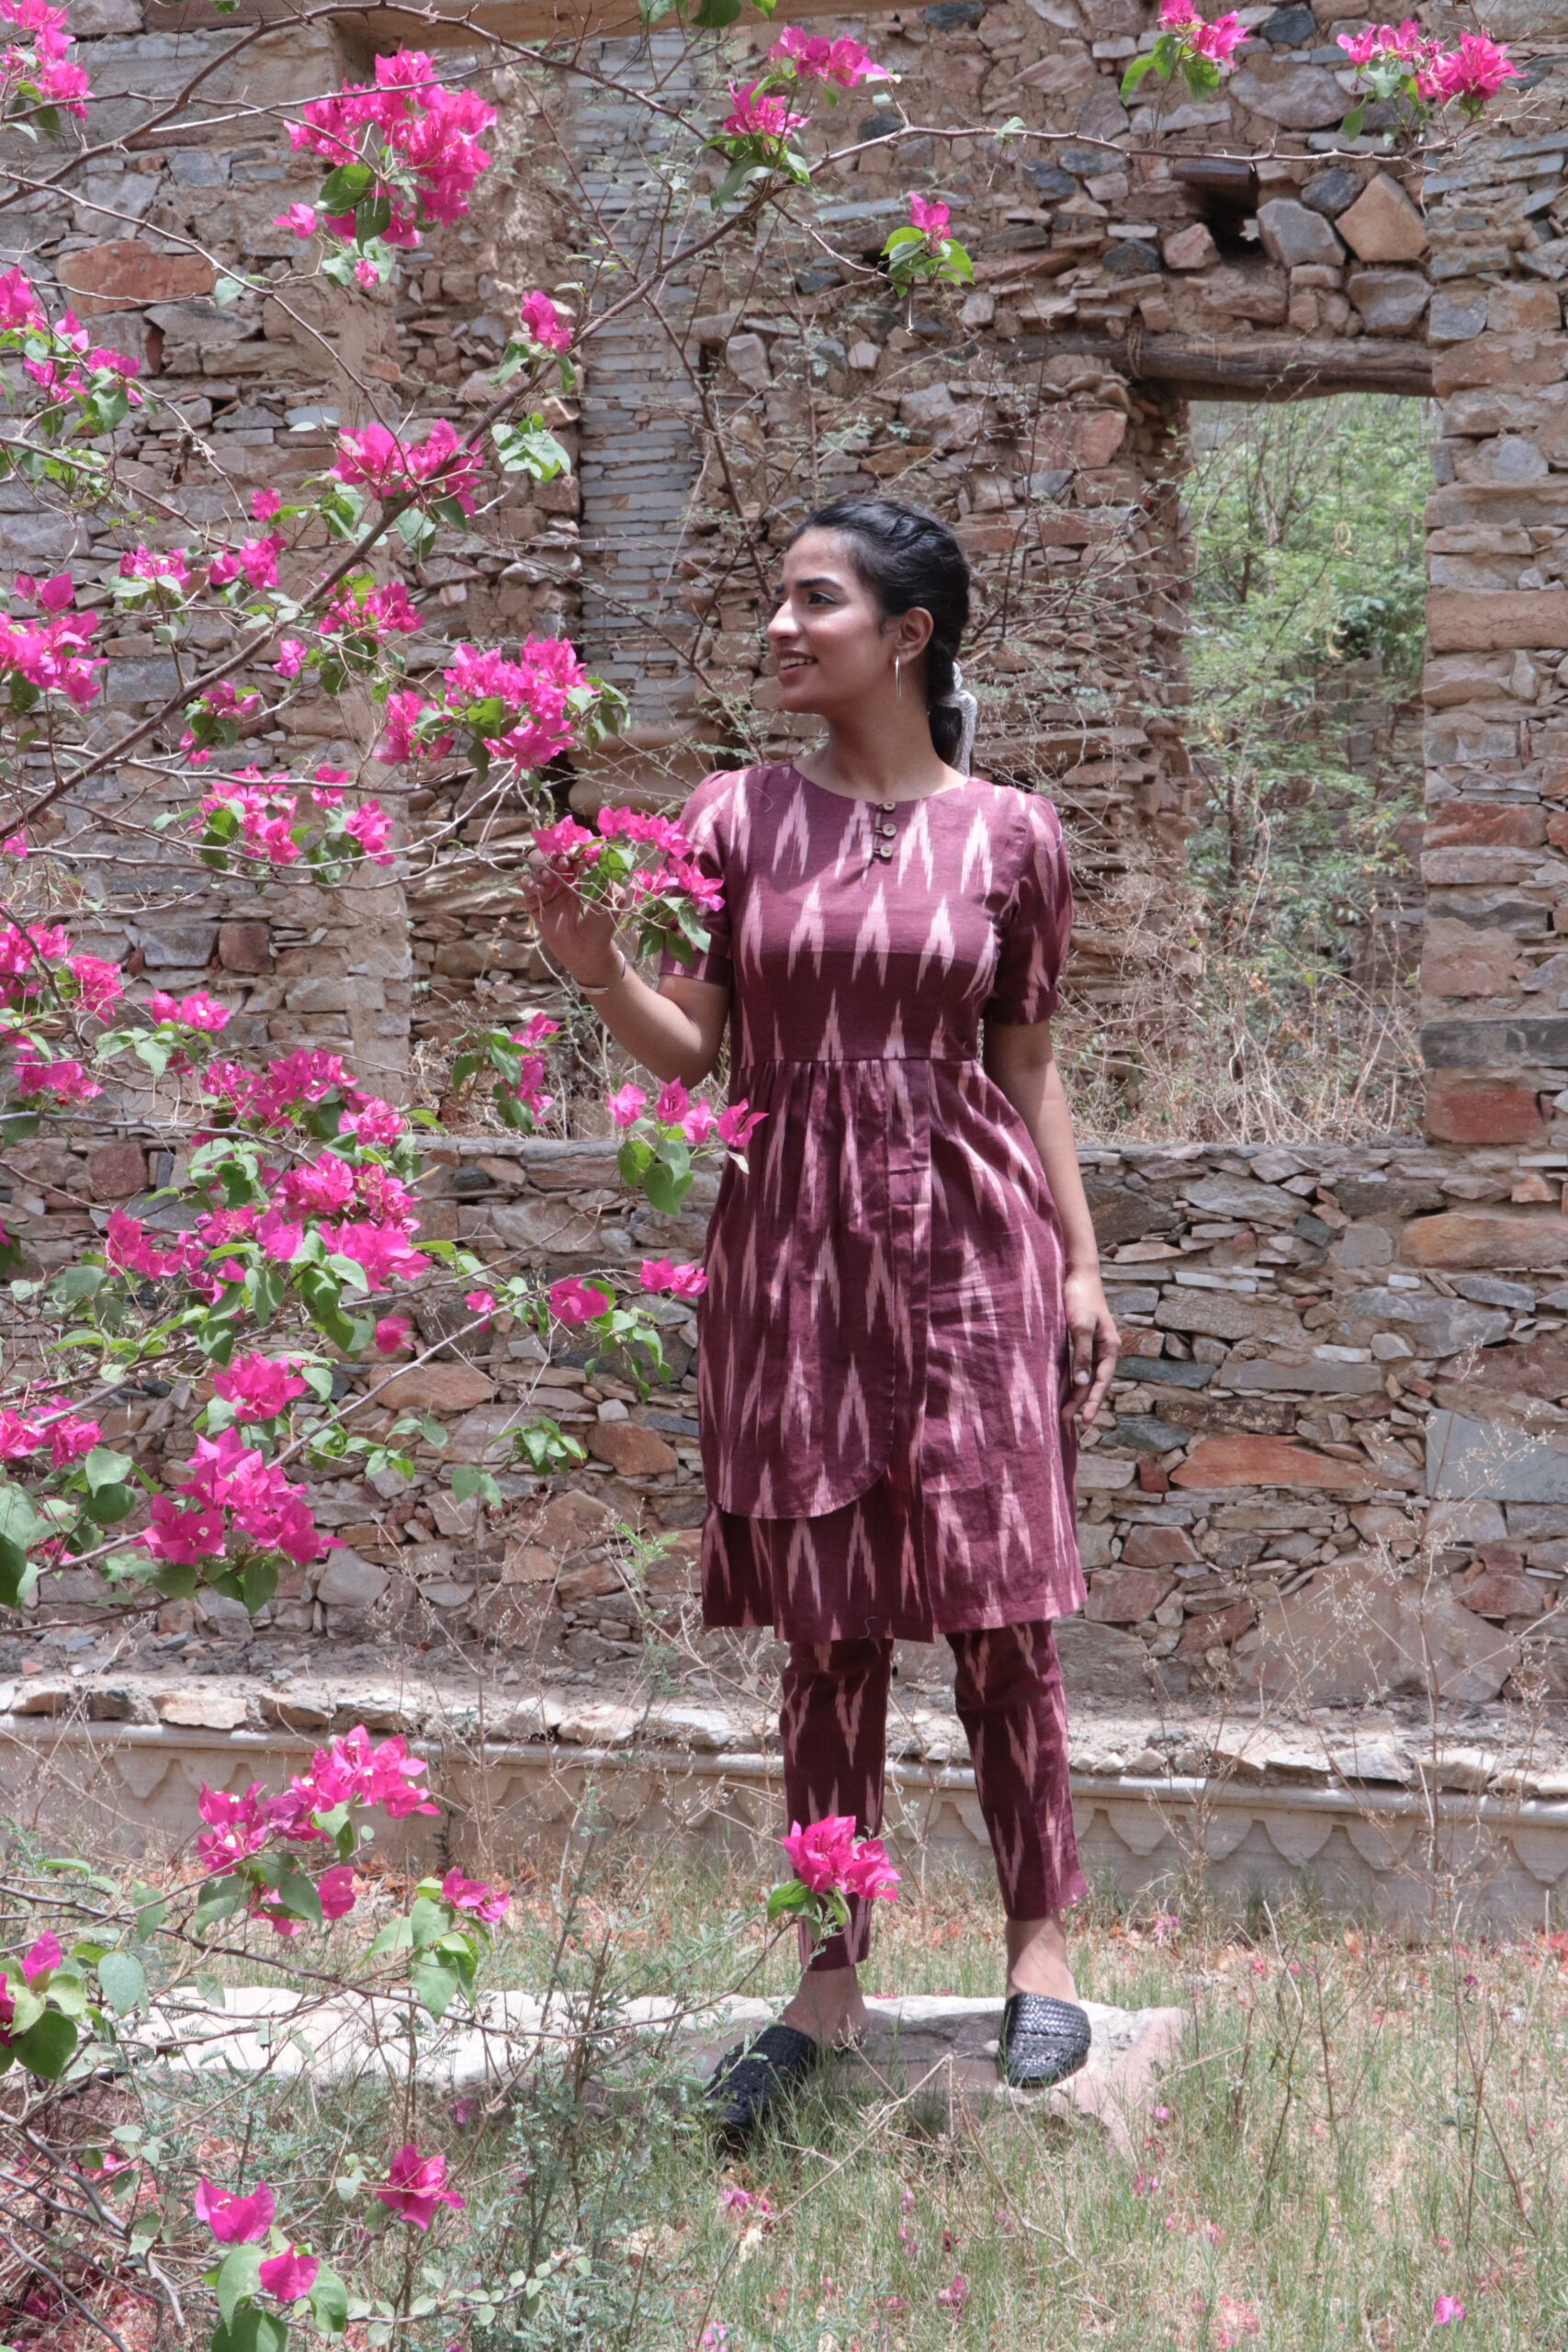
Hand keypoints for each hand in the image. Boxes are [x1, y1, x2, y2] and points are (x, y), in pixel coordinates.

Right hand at [518, 853, 620, 988]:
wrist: (588, 950)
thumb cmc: (601, 925)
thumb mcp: (612, 898)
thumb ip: (604, 877)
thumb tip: (589, 860)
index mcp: (581, 875)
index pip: (572, 854)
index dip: (572, 850)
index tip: (575, 854)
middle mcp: (563, 879)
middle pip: (552, 856)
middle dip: (555, 855)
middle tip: (563, 863)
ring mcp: (548, 890)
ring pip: (537, 866)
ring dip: (541, 866)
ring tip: (548, 877)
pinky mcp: (535, 902)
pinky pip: (527, 885)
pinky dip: (530, 881)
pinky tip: (540, 889)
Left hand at [1062, 1267, 1118, 1428]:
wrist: (1077, 1274)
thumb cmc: (1080, 1298)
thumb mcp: (1080, 1326)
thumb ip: (1081, 1355)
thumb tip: (1082, 1383)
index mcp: (1110, 1347)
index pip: (1101, 1381)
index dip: (1092, 1401)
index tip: (1085, 1420)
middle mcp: (1104, 1349)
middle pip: (1093, 1382)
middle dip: (1081, 1402)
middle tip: (1066, 1421)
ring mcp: (1093, 1345)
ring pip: (1085, 1376)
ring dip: (1075, 1394)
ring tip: (1063, 1412)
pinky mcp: (1081, 1340)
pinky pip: (1077, 1365)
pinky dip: (1070, 1379)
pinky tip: (1062, 1389)